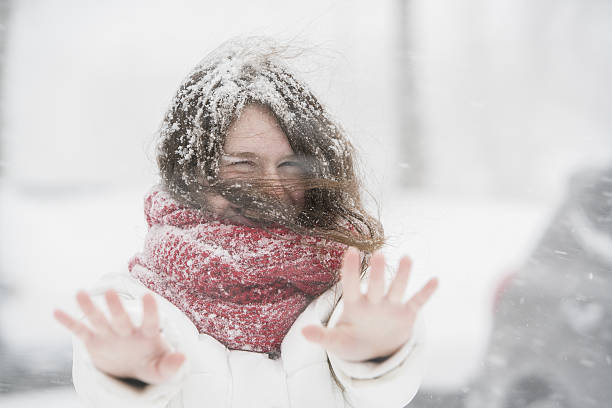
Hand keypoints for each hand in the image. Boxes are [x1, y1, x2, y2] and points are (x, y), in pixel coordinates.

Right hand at [54, 290, 184, 383]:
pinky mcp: (94, 342)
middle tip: (112, 292)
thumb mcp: (161, 370)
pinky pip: (80, 331)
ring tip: (79, 292)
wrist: (133, 368)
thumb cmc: (151, 364)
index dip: (150, 310)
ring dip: (89, 307)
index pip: (151, 321)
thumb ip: (171, 365)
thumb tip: (183, 358)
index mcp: (147, 335)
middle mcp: (127, 330)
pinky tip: (56, 311)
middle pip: (121, 319)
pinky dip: (69, 322)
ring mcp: (110, 334)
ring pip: (99, 319)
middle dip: (116, 308)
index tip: (148, 295)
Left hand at [302, 248, 437, 361]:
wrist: (371, 350)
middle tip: (378, 254)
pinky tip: (435, 280)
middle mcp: (373, 301)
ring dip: (402, 274)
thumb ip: (322, 336)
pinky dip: (426, 292)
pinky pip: (417, 302)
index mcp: (354, 305)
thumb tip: (302, 332)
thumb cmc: (351, 341)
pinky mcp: (406, 315)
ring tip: (407, 258)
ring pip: (397, 288)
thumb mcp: (336, 341)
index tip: (350, 250)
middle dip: (376, 272)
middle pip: (375, 285)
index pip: (350, 284)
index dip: (350, 269)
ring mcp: (390, 307)